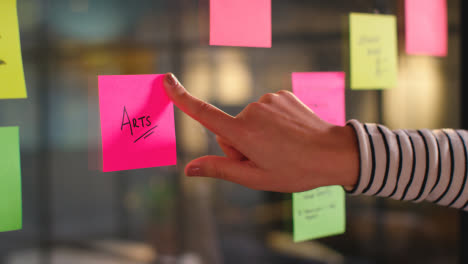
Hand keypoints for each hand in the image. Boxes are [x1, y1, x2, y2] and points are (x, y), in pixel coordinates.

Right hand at [163, 73, 358, 192]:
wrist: (334, 152)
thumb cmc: (295, 170)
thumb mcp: (256, 178)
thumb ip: (220, 169)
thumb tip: (189, 169)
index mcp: (243, 132)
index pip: (204, 113)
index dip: (182, 98)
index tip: (167, 81)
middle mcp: (252, 111)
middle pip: (230, 128)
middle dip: (241, 143)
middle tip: (265, 157)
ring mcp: (268, 100)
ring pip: (249, 119)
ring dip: (258, 133)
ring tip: (280, 147)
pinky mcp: (281, 94)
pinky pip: (265, 110)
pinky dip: (271, 122)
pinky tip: (288, 133)